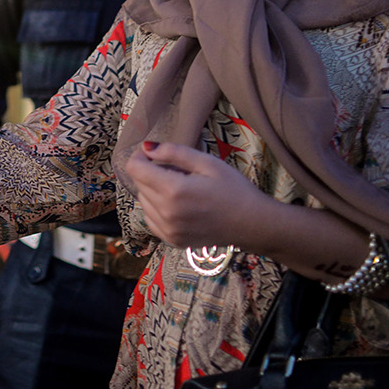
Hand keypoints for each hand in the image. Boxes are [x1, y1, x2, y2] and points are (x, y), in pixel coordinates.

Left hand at [124, 141, 277, 249]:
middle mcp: (166, 213)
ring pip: (143, 201)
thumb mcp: (207, 163)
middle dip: (149, 172)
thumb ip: (174, 152)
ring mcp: (168, 230)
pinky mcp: (172, 240)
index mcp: (173, 191)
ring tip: (179, 187)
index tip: (154, 153)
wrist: (253, 224)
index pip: (134, 169)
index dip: (140, 156)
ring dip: (152, 190)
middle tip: (175, 169)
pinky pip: (150, 219)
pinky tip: (176, 204)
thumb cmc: (234, 189)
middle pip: (138, 184)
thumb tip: (147, 147)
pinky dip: (156, 208)